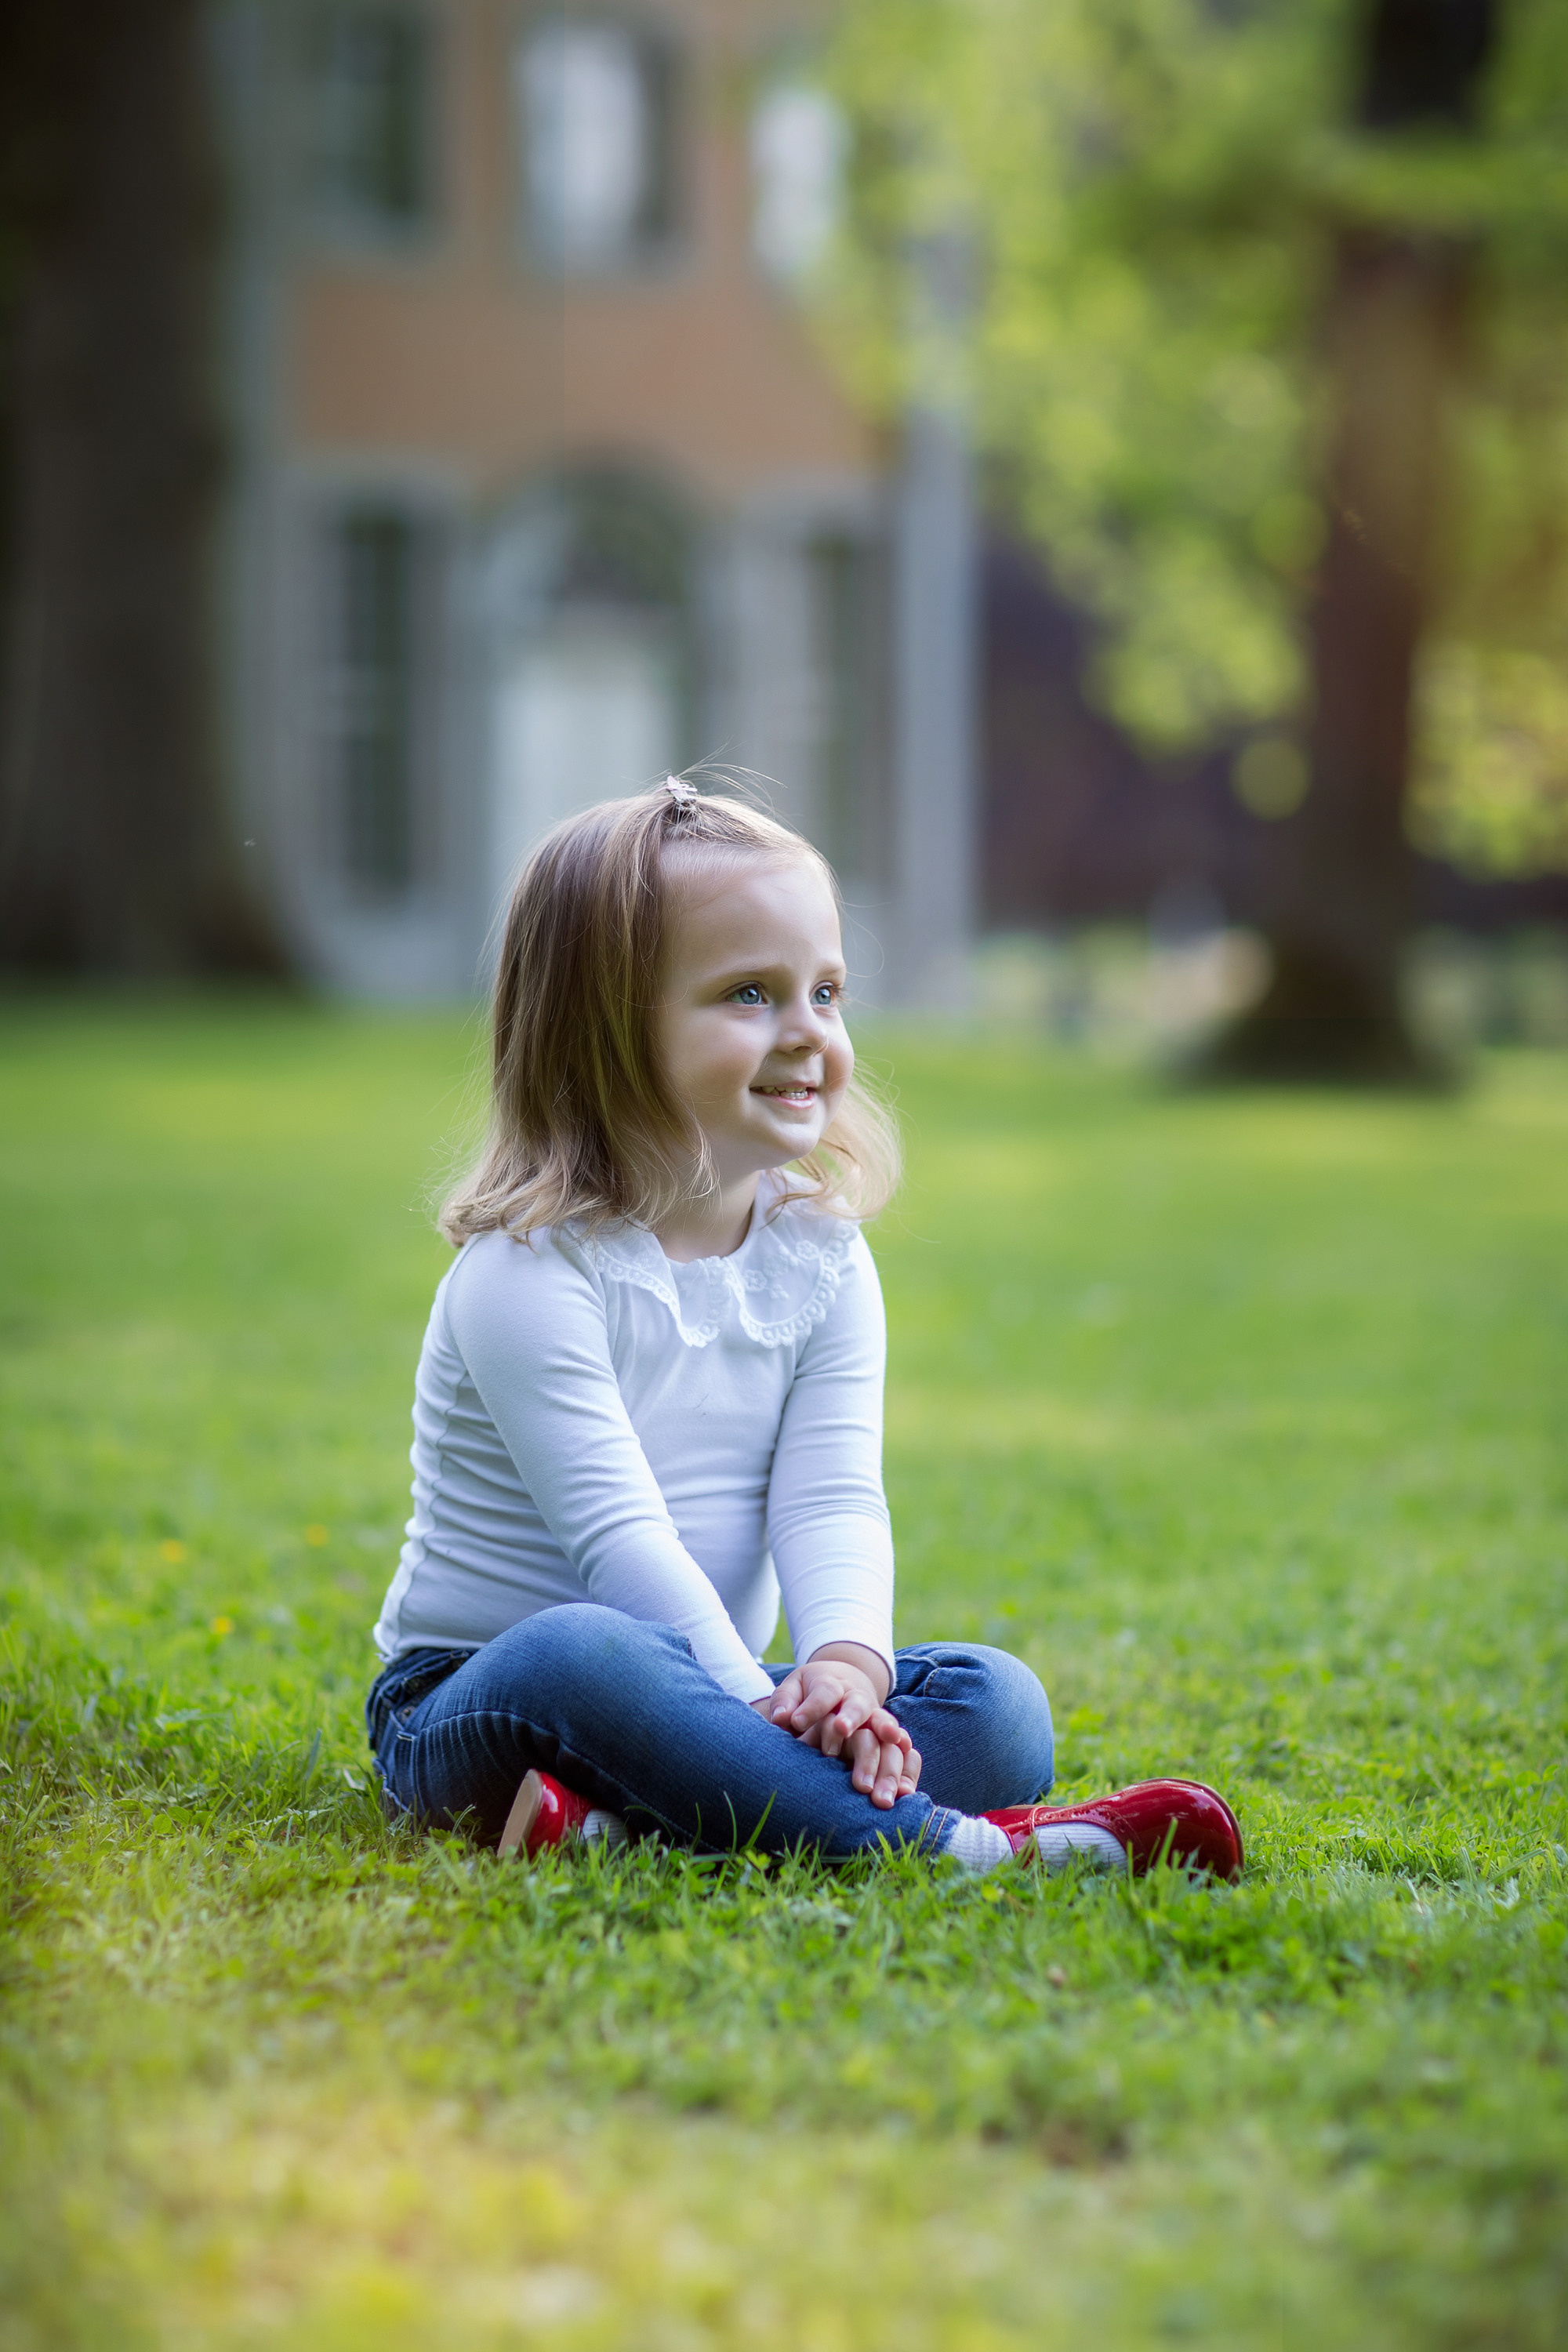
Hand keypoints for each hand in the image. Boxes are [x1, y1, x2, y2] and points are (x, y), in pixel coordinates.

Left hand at [751, 1653, 920, 1808]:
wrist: (844, 1683)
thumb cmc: (811, 1692)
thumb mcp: (794, 1689)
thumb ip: (786, 1701)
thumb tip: (781, 1719)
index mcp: (832, 1684)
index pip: (825, 1691)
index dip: (812, 1706)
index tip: (796, 1722)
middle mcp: (858, 1699)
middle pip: (859, 1706)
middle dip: (851, 1719)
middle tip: (840, 1731)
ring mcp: (876, 1718)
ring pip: (884, 1730)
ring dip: (881, 1756)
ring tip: (873, 1787)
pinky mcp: (888, 1738)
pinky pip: (903, 1750)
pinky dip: (906, 1769)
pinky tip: (904, 1790)